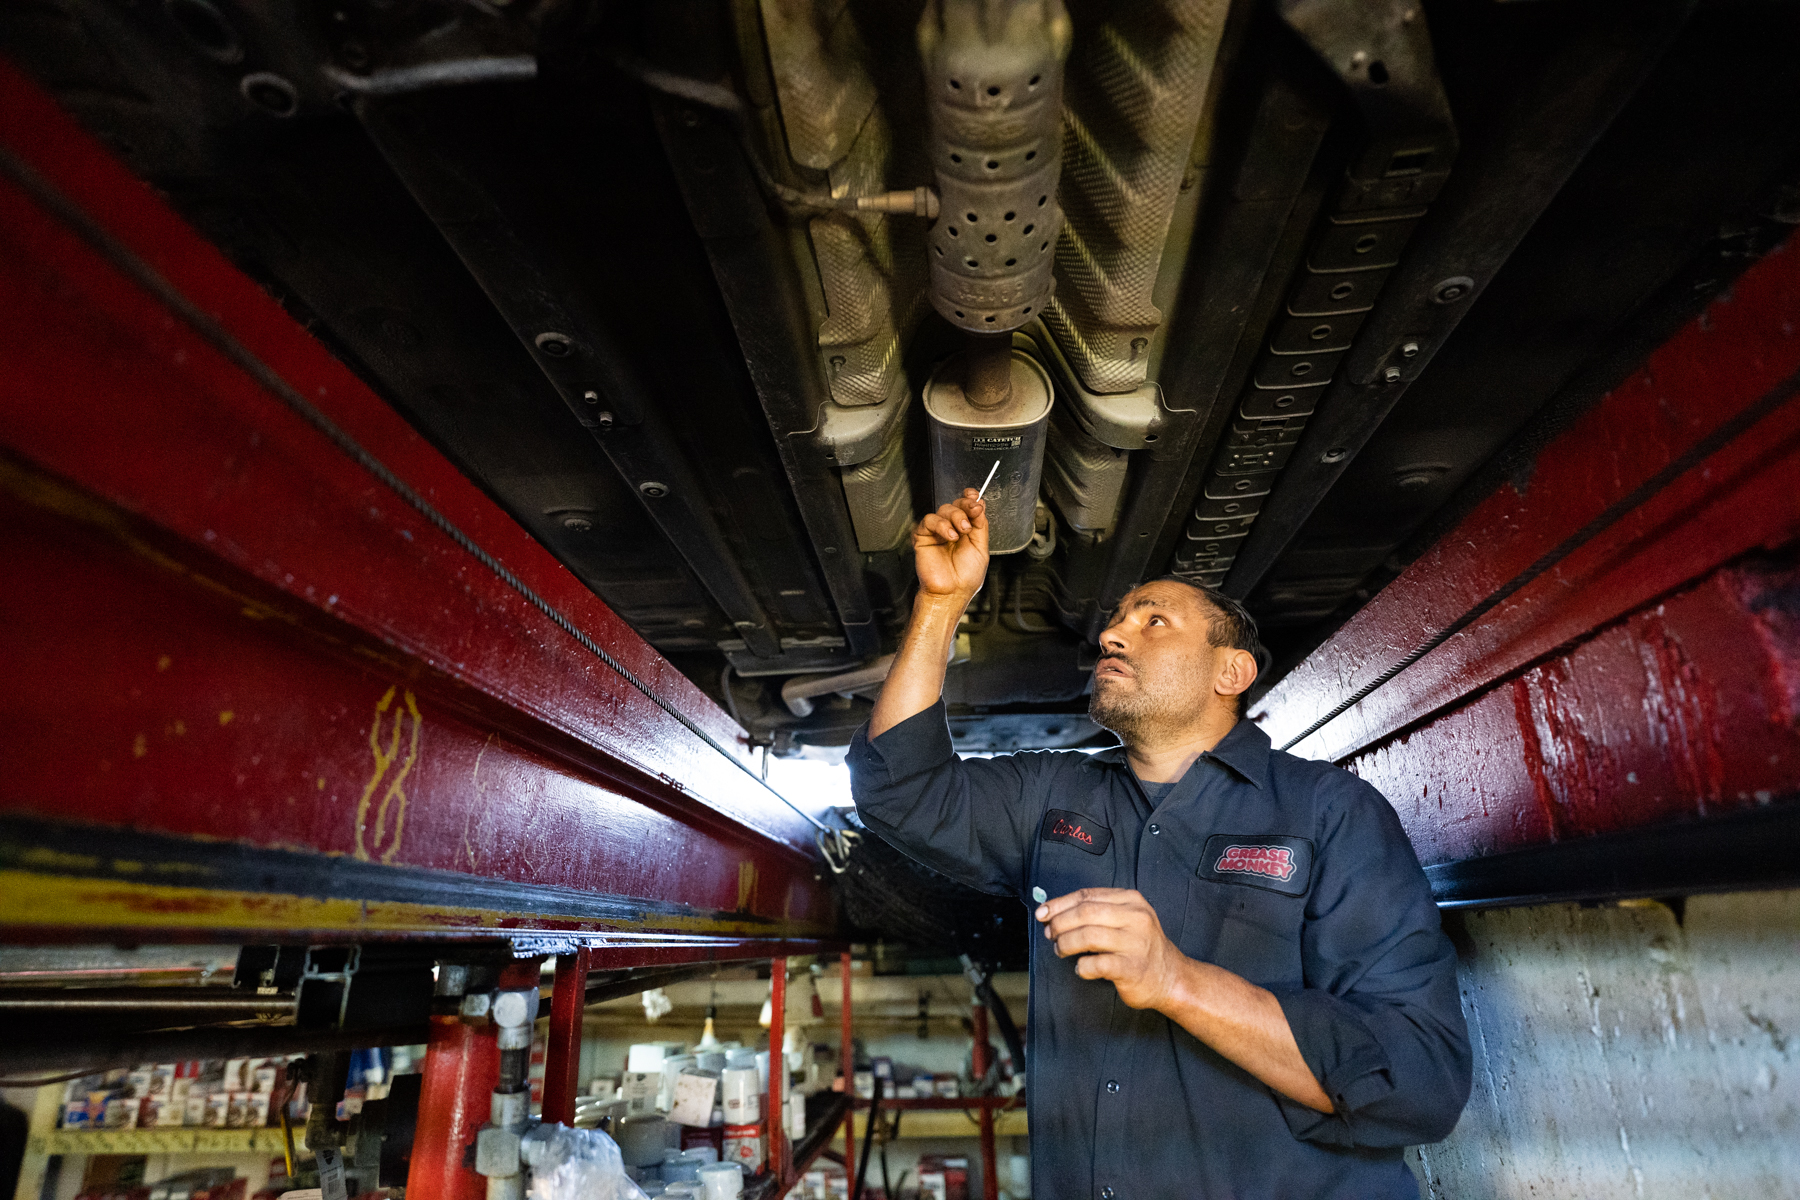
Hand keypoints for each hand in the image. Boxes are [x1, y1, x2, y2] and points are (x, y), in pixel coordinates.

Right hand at [913, 489, 987, 599]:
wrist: (951, 592)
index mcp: (966, 531)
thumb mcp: (981, 548)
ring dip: (955, 517)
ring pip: (944, 509)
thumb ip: (981, 525)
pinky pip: (929, 520)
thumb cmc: (965, 577)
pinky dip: (941, 524)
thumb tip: (980, 505)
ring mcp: (937, 533)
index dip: (970, 498)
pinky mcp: (923, 537)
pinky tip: (949, 536)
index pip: (967, 507)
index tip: (975, 496)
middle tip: (972, 513)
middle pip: (956, 505)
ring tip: (961, 532)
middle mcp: (952, 529)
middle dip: (965, 506)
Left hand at [1037, 888, 1184, 1011]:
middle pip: (1085, 913)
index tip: (1042, 912)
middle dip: (1060, 923)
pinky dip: (1082, 966)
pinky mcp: (1132, 968)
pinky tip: (1081, 968)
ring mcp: (1135, 943)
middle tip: (1049, 934)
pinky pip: (1097, 964)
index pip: (1087, 896)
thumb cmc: (1140, 947)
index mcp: (1131, 900)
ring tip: (1061, 950)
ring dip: (1066, 944)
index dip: (1060, 904)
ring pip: (1088, 936)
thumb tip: (1053, 912)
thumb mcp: (1126, 918)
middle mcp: (1136, 918)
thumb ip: (1096, 911)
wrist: (1171, 977)